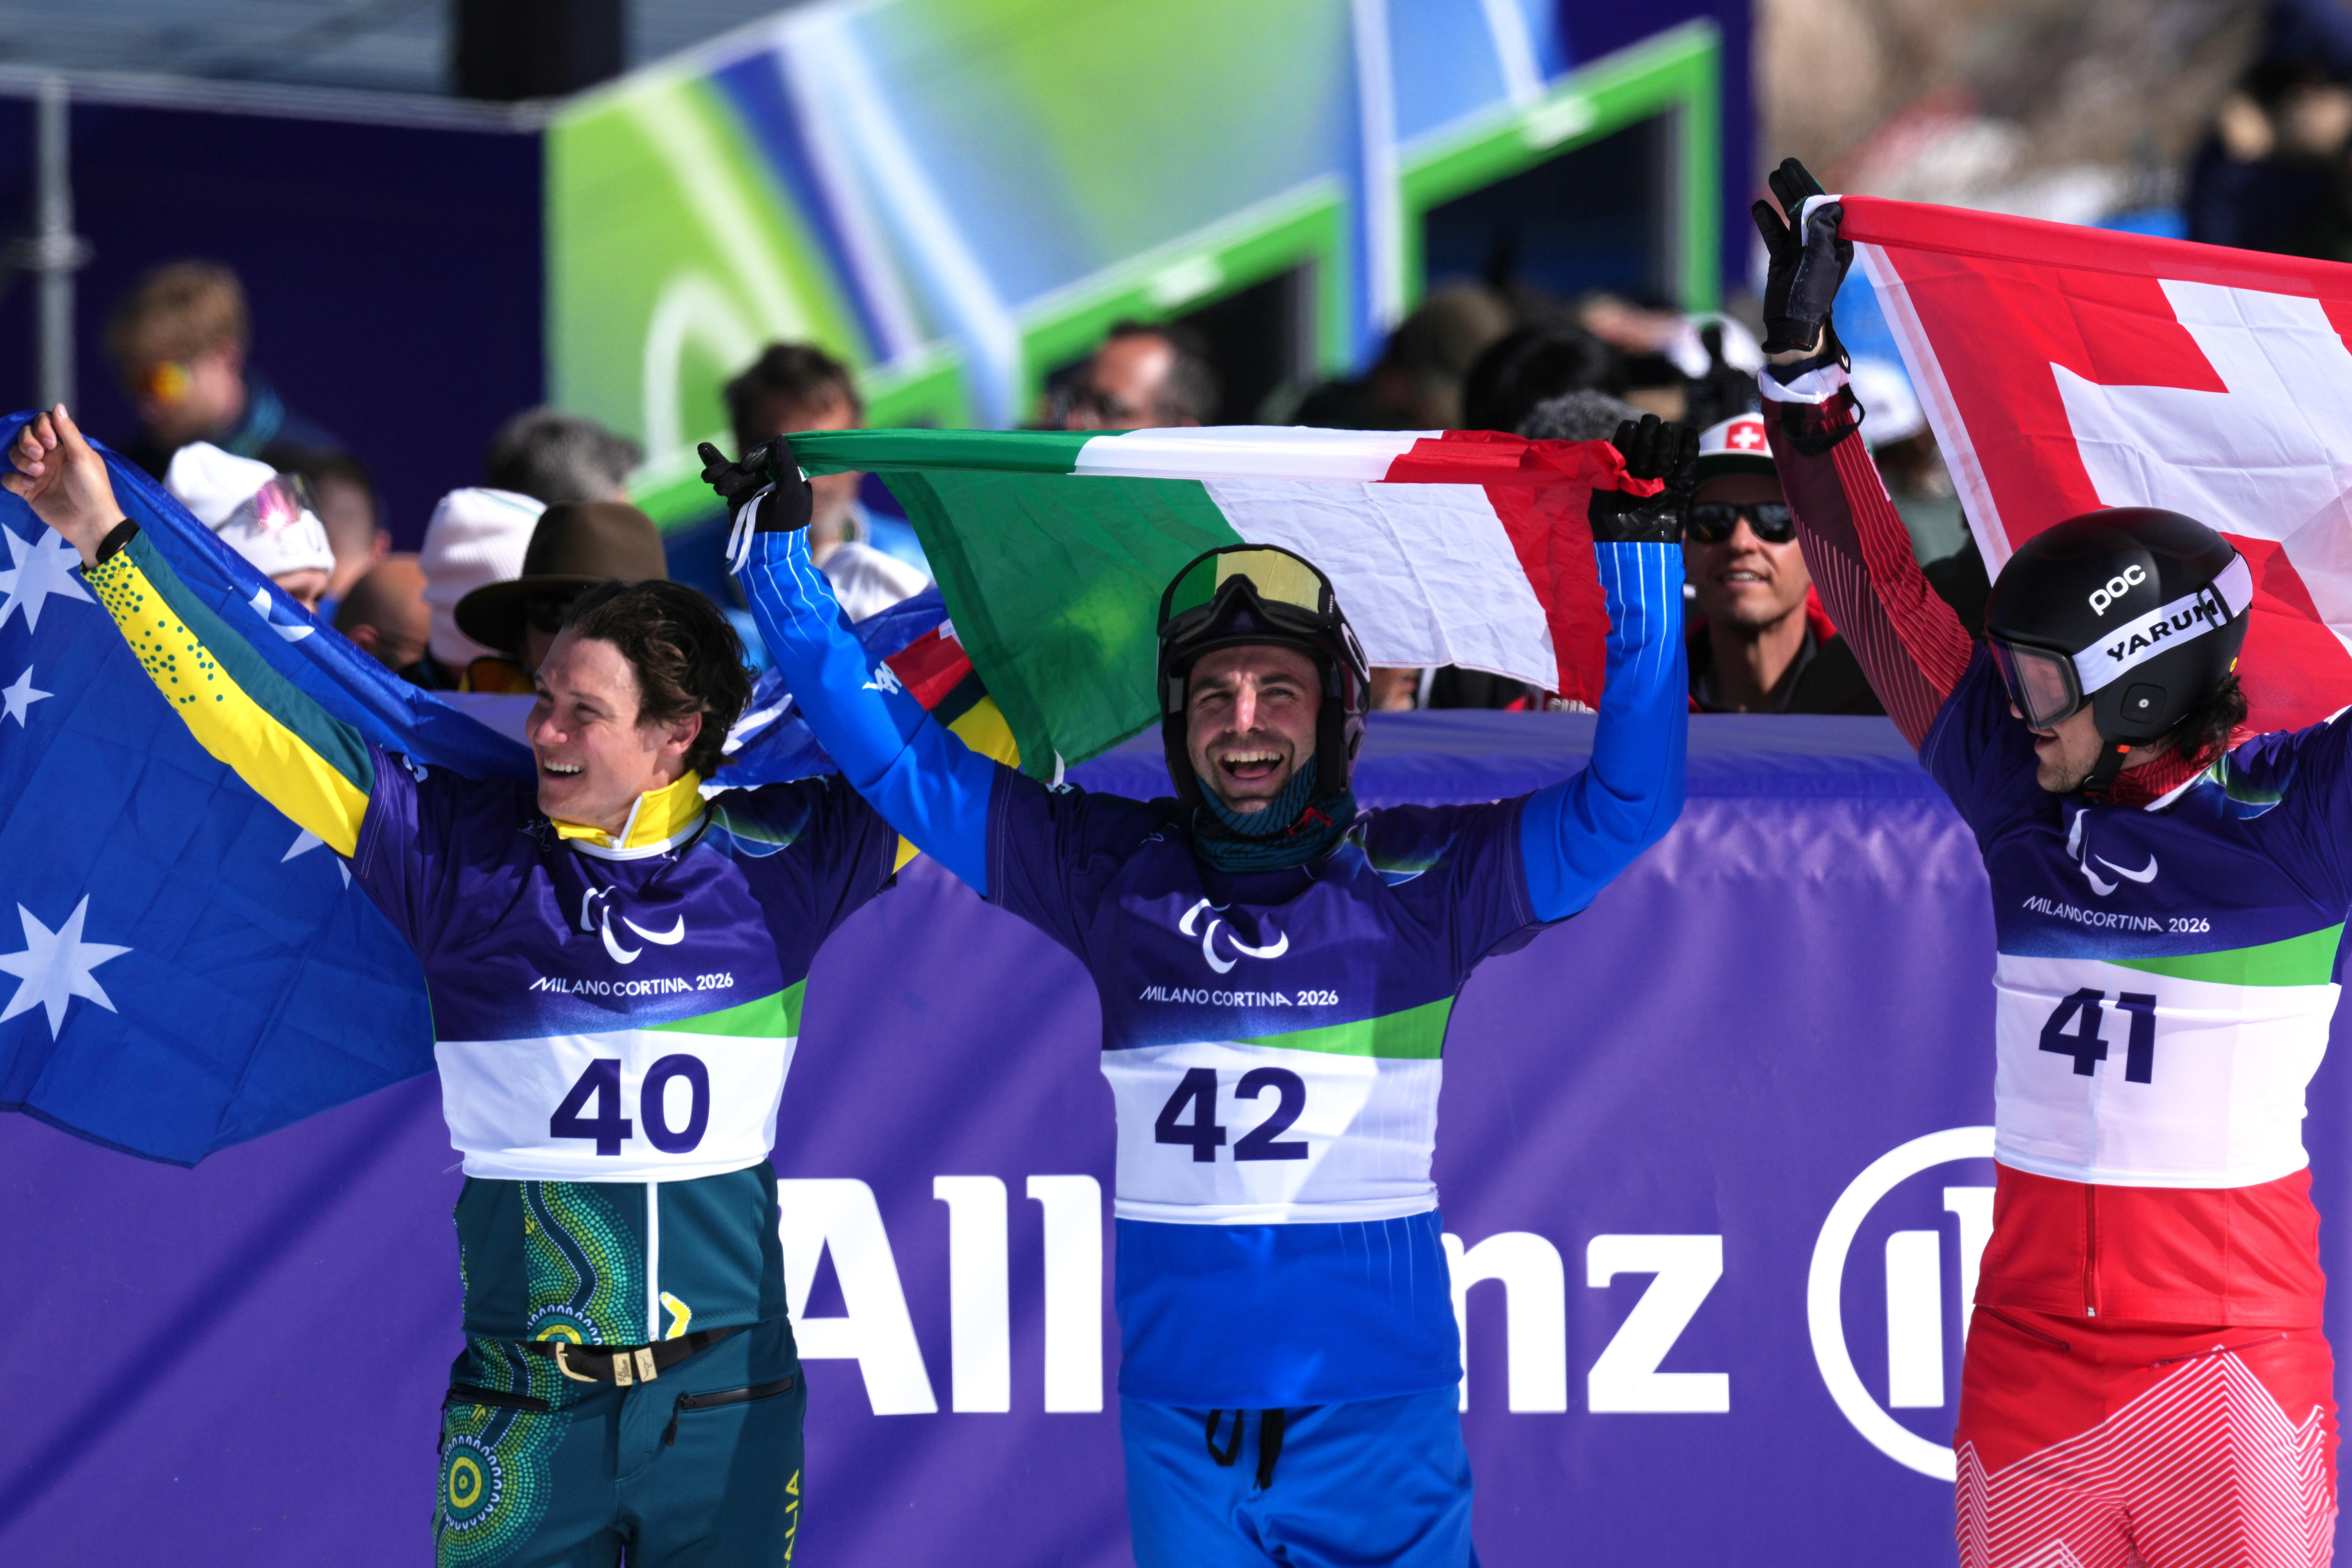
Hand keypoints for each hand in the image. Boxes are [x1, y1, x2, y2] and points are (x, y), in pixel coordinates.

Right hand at [3, 405, 123, 565]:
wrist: (90, 522)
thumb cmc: (92, 487)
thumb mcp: (83, 456)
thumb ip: (68, 432)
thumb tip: (57, 406)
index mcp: (64, 446)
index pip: (42, 424)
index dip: (41, 428)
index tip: (50, 441)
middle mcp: (49, 457)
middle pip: (24, 437)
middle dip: (27, 442)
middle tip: (40, 455)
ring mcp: (37, 473)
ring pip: (14, 456)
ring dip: (22, 460)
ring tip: (38, 473)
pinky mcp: (28, 490)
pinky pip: (9, 478)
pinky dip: (15, 479)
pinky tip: (29, 486)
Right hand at [698, 436, 810, 530]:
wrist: (769, 550)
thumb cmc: (787, 523)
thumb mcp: (792, 493)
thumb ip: (787, 465)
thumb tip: (779, 438)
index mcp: (788, 475)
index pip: (771, 454)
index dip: (757, 455)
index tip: (745, 465)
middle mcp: (771, 478)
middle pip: (749, 464)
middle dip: (734, 471)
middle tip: (726, 484)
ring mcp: (753, 487)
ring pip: (734, 472)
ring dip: (720, 473)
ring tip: (708, 478)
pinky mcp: (739, 496)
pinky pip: (726, 478)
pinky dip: (714, 465)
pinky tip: (703, 448)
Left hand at [1588, 415, 1697, 543]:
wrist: (1637, 564)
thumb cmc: (1613, 540)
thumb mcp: (1600, 510)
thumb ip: (1602, 482)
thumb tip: (1606, 454)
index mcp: (1619, 486)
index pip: (1623, 457)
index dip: (1626, 441)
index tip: (1629, 425)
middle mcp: (1639, 486)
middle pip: (1645, 456)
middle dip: (1647, 438)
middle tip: (1651, 419)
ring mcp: (1659, 491)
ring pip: (1663, 461)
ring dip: (1665, 443)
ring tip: (1667, 426)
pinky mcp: (1678, 498)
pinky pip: (1685, 473)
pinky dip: (1688, 455)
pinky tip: (1689, 435)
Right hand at [1751, 157, 1852, 357]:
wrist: (1792, 324)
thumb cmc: (1812, 295)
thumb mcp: (1820, 260)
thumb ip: (1823, 231)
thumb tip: (1830, 204)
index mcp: (1835, 242)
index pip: (1826, 207)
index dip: (1813, 186)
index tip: (1799, 170)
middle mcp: (1819, 242)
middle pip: (1807, 207)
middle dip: (1796, 185)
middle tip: (1785, 164)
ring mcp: (1799, 250)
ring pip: (1789, 217)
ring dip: (1781, 197)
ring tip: (1772, 177)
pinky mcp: (1781, 259)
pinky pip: (1774, 234)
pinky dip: (1767, 220)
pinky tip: (1759, 206)